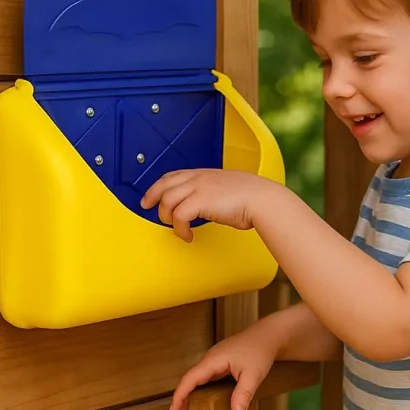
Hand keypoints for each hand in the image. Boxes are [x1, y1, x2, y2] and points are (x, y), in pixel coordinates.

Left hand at [140, 168, 281, 241]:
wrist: (263, 199)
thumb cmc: (253, 197)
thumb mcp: (229, 188)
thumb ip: (214, 192)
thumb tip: (209, 205)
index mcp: (204, 173)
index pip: (173, 175)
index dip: (158, 186)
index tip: (151, 196)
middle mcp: (198, 177)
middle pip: (163, 184)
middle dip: (151, 197)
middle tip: (146, 208)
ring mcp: (198, 188)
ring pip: (167, 201)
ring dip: (167, 218)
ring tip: (177, 228)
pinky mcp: (200, 201)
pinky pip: (178, 216)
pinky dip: (179, 229)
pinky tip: (187, 236)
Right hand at [169, 322, 278, 409]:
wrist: (267, 336)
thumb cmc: (259, 351)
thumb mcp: (253, 375)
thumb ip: (243, 394)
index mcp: (213, 360)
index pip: (190, 378)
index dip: (179, 395)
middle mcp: (210, 359)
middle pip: (189, 379)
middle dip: (182, 398)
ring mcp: (214, 360)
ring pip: (196, 378)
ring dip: (190, 394)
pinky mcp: (220, 363)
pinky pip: (205, 377)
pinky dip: (199, 389)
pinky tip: (203, 399)